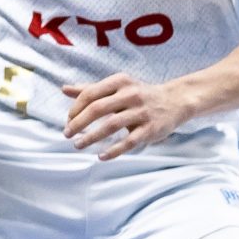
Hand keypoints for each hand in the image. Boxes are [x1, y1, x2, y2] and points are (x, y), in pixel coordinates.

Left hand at [61, 74, 191, 159]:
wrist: (175, 101)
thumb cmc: (139, 94)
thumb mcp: (117, 87)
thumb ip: (91, 89)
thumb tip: (64, 89)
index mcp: (120, 82)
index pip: (91, 93)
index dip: (76, 108)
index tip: (68, 120)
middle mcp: (131, 94)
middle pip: (98, 108)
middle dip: (79, 123)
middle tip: (67, 134)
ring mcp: (141, 112)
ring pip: (111, 126)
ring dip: (91, 137)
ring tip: (78, 145)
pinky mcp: (150, 129)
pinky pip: (129, 142)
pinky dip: (113, 151)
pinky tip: (100, 156)